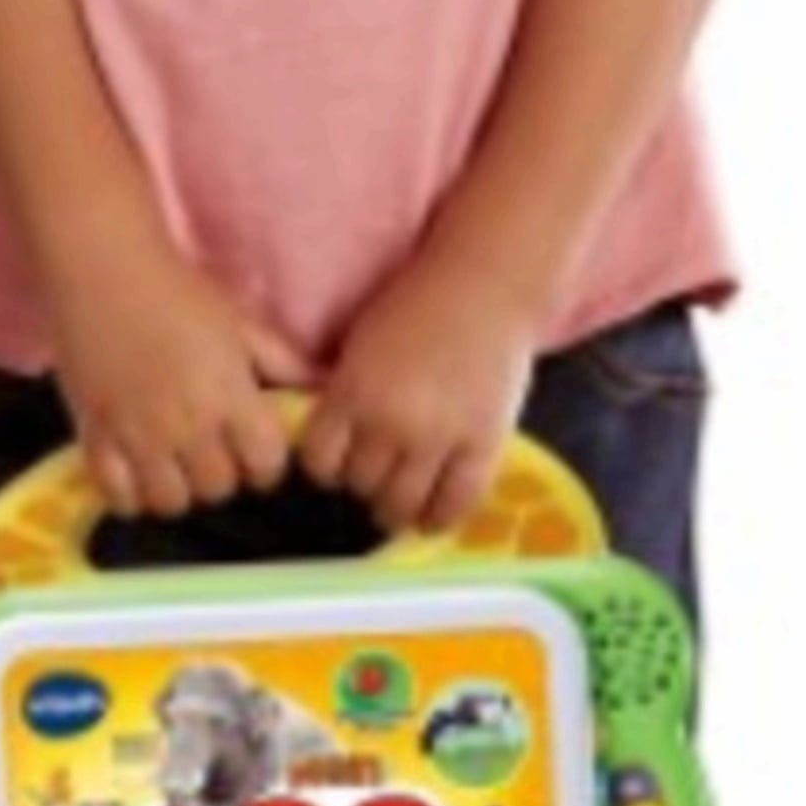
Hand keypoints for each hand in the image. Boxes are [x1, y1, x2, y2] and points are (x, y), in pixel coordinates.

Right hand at [46, 204, 308, 515]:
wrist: (104, 271)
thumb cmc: (178, 292)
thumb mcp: (241, 323)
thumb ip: (282, 361)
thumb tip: (319, 387)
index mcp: (230, 395)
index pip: (266, 463)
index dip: (265, 463)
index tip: (254, 450)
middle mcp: (188, 423)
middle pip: (218, 488)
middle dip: (221, 474)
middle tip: (210, 450)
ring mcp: (138, 435)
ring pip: (171, 501)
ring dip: (178, 488)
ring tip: (173, 464)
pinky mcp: (96, 437)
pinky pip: (119, 497)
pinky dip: (130, 496)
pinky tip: (136, 472)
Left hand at [296, 246, 538, 534]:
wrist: (485, 286)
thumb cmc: (419, 306)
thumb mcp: (362, 346)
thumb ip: (347, 394)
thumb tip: (335, 444)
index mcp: (353, 391)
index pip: (320, 461)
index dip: (327, 468)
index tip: (339, 463)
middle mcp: (390, 420)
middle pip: (360, 485)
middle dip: (364, 484)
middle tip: (377, 477)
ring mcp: (439, 437)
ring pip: (402, 504)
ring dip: (396, 507)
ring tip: (402, 499)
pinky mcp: (483, 445)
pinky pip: (455, 504)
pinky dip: (439, 519)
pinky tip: (433, 516)